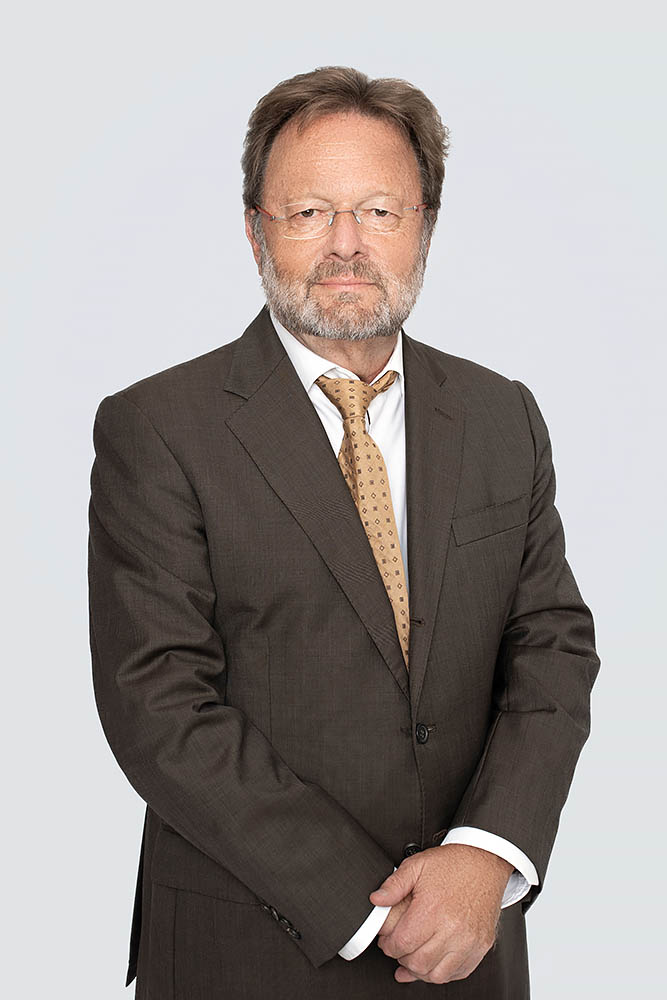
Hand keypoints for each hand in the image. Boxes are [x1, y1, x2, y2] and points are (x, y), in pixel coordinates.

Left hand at [369, 843, 512, 983]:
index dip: (388, 945)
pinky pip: (458, 973)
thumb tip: (376, 900)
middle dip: (402, 958)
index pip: (402, 943)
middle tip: (399, 947)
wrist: (485, 862)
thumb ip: (394, 885)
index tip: (387, 941)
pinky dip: (443, 972)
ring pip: (437, 975)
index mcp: (433, 909)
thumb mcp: (417, 865)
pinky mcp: (481, 946)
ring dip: (421, 970)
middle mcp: (452, 928)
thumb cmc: (453, 864)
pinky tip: (434, 961)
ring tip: (414, 956)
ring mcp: (469, 940)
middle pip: (418, 962)